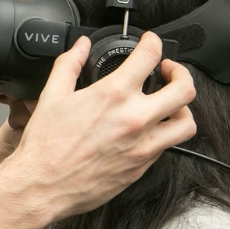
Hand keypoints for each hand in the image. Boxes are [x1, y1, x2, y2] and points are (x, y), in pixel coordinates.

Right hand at [0, 33, 195, 228]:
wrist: (42, 186)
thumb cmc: (45, 146)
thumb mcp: (52, 95)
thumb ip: (69, 64)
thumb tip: (80, 46)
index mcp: (112, 95)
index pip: (150, 57)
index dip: (153, 42)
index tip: (150, 42)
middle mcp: (134, 119)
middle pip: (184, 89)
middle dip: (180, 72)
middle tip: (168, 71)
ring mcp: (143, 146)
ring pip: (186, 123)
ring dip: (182, 108)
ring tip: (170, 104)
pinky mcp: (142, 167)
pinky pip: (167, 146)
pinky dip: (164, 134)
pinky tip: (148, 129)